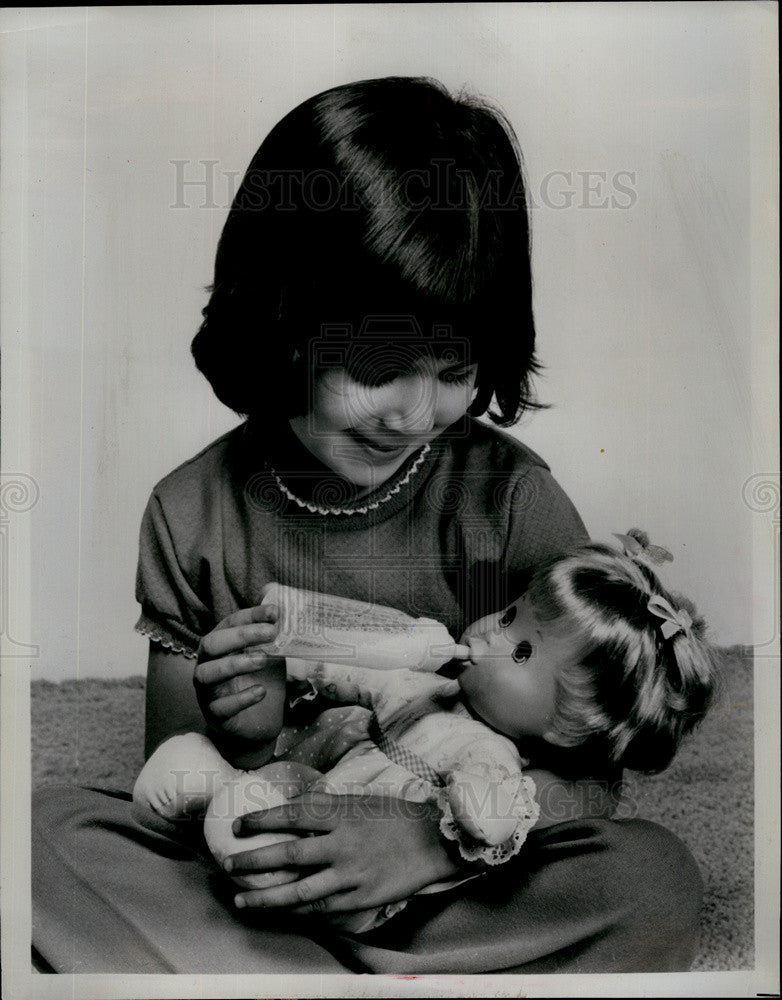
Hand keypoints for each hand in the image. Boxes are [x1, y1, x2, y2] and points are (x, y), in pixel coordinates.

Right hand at [194, 604, 286, 757]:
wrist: (259, 723)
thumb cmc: (260, 681)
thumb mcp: (269, 652)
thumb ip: (268, 627)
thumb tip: (271, 591)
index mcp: (220, 645)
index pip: (229, 623)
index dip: (251, 616)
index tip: (275, 612)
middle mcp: (207, 664)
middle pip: (211, 644)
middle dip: (240, 636)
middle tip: (271, 633)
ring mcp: (207, 691)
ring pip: (207, 674)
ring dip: (236, 664)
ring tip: (263, 660)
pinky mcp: (215, 715)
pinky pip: (220, 707)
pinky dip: (241, 698)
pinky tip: (261, 692)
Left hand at [223, 792, 462, 914]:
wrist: (432, 841)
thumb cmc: (394, 816)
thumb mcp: (359, 801)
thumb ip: (327, 809)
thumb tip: (293, 809)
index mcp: (341, 814)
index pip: (292, 814)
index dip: (262, 819)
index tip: (239, 825)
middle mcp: (342, 844)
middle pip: (289, 854)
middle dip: (254, 861)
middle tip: (228, 865)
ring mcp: (351, 874)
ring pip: (300, 891)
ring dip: (266, 898)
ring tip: (241, 901)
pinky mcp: (361, 898)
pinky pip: (322, 909)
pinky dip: (298, 912)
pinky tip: (281, 914)